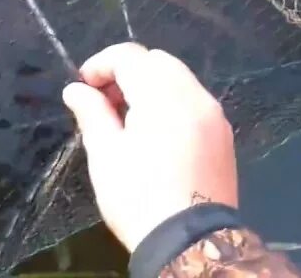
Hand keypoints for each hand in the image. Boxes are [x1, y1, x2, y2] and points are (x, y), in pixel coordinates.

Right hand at [61, 42, 237, 251]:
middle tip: (104, 101)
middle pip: (158, 62)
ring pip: (179, 79)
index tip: (83, 86)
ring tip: (128, 119)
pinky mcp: (224, 136)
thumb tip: (76, 89)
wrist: (190, 244)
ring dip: (151, 86)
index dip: (101, 64)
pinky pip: (195, 102)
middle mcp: (195, 96)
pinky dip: (172, 103)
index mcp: (164, 96)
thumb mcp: (105, 154)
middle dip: (128, 72)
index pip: (130, 56)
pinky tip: (156, 133)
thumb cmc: (139, 198)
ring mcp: (215, 115)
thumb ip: (91, 112)